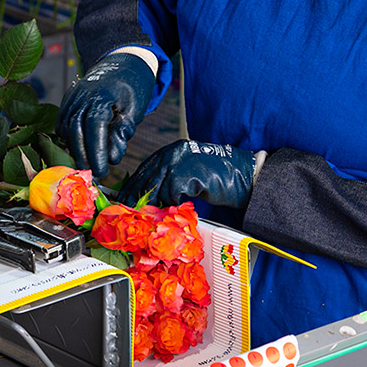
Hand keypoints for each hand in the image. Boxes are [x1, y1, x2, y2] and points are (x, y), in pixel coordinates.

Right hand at [56, 52, 154, 179]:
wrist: (121, 62)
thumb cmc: (132, 87)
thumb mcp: (135, 109)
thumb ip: (123, 132)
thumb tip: (113, 157)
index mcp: (102, 95)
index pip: (95, 127)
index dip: (97, 151)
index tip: (102, 170)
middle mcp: (82, 95)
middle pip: (76, 130)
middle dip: (83, 155)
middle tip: (93, 174)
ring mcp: (72, 96)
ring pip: (66, 128)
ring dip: (74, 149)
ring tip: (86, 165)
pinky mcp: (67, 100)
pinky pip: (62, 123)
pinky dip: (68, 138)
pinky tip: (78, 149)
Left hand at [118, 140, 256, 208]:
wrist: (242, 175)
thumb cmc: (217, 176)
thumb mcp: (189, 170)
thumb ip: (170, 177)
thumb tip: (149, 196)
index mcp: (172, 150)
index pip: (144, 168)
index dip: (133, 186)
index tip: (124, 199)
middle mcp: (173, 153)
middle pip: (146, 178)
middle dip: (136, 198)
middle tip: (130, 213)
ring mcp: (179, 163)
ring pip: (155, 188)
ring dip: (153, 204)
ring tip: (150, 215)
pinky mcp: (186, 175)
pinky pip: (170, 195)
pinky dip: (171, 204)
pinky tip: (174, 208)